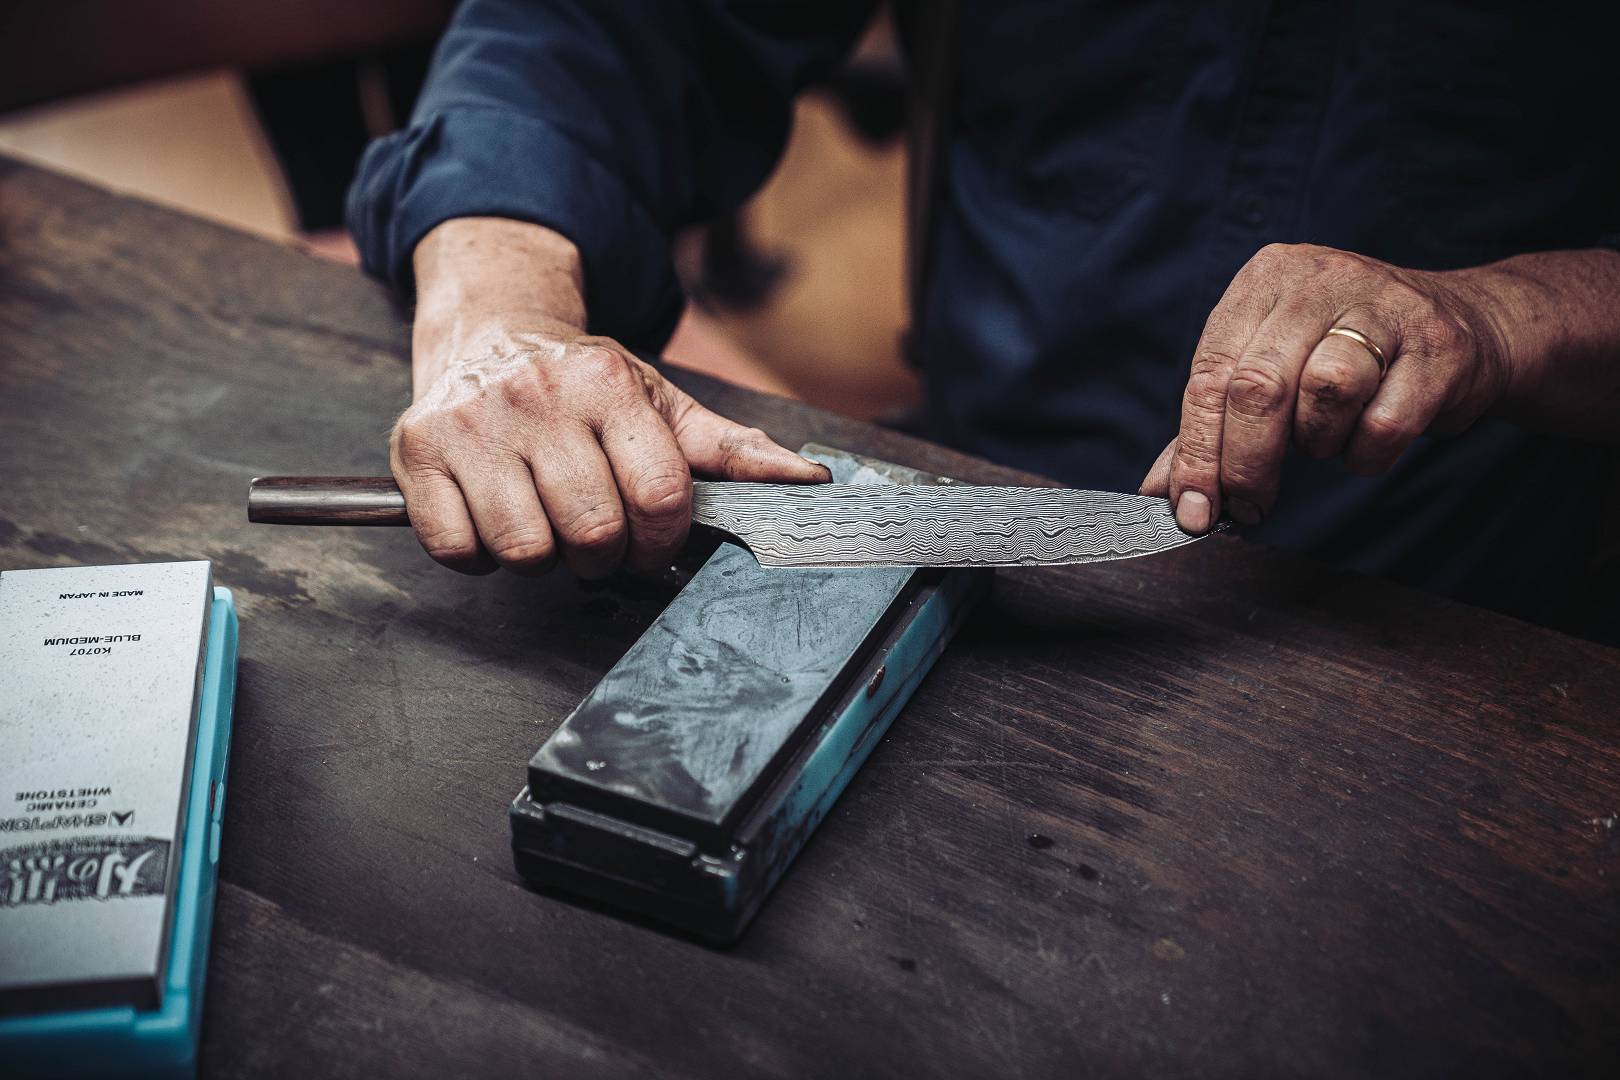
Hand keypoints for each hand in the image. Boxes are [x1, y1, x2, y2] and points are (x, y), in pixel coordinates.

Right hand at [393, 218, 827, 576]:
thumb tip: (807, 481)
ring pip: (524, 551)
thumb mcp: (658, 401)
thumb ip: (729, 450)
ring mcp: (472, 424)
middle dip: (604, 554)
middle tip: (596, 533)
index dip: (664, 540)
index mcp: (608, 384)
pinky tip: (494, 519)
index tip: (652, 538)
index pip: (660, 497)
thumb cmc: (582, 384)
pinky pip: (456, 550)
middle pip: (594, 533)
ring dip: (542, 556)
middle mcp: (537, 397)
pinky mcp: (417, 450)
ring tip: (545, 520)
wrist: (490, 334)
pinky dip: (479, 555)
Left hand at [1140, 243, 1514, 529]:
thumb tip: (1158, 491)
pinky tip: (1370, 439)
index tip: (1191, 509)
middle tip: (1248, 506)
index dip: (1197, 450)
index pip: (1210, 372)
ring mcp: (1386, 305)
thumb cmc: (1347, 356)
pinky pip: (1385, 422)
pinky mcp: (1438, 345)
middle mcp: (1321, 279)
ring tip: (1327, 437)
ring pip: (1324, 393)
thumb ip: (1211, 426)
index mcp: (1265, 279)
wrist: (1468, 329)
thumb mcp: (1272, 371)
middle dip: (1245, 463)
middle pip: (1259, 386)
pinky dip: (1367, 452)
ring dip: (1318, 441)